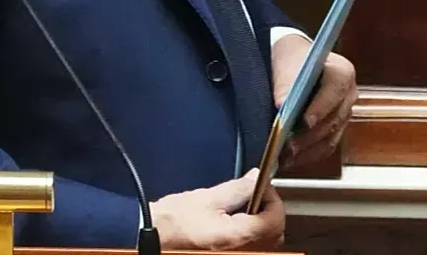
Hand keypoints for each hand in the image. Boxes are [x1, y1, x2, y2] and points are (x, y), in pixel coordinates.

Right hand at [150, 168, 284, 249]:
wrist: (151, 240)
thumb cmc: (171, 223)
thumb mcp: (206, 198)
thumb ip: (237, 188)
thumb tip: (256, 178)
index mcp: (238, 237)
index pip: (275, 219)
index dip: (272, 198)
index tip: (261, 186)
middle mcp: (242, 252)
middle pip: (274, 234)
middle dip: (268, 211)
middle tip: (253, 196)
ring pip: (264, 244)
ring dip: (260, 224)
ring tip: (242, 210)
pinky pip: (250, 249)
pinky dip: (250, 236)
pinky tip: (234, 224)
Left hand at [270, 33, 356, 168]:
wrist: (296, 63)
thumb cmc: (292, 59)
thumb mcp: (286, 63)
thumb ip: (285, 83)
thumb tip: (281, 105)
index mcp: (342, 73)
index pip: (334, 92)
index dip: (320, 108)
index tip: (305, 122)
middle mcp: (349, 95)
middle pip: (332, 120)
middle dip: (309, 136)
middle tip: (287, 146)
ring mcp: (344, 114)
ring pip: (329, 138)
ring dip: (306, 150)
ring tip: (284, 158)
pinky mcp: (336, 130)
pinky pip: (325, 147)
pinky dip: (307, 155)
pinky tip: (289, 160)